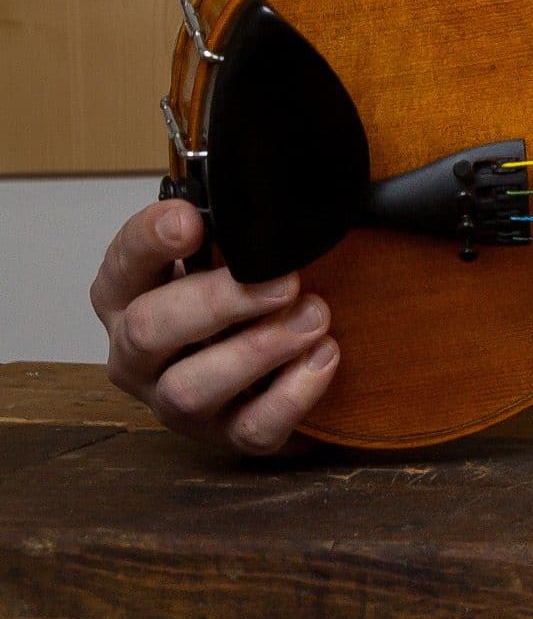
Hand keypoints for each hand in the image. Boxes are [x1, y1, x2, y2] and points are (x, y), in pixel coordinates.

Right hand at [90, 199, 336, 454]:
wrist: (275, 362)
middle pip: (148, 331)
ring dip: (258, 350)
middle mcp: (140, 353)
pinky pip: (251, 428)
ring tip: (315, 316)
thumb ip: (235, 225)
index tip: (191, 220)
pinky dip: (293, 394)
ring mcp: (176, 401)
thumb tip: (266, 183)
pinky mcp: (226, 436)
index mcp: (131, 295)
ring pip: (189, 389)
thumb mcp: (233, 250)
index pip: (122, 263)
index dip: (150, 240)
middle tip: (283, 280)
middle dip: (217, 301)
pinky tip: (325, 356)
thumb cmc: (247, 290)